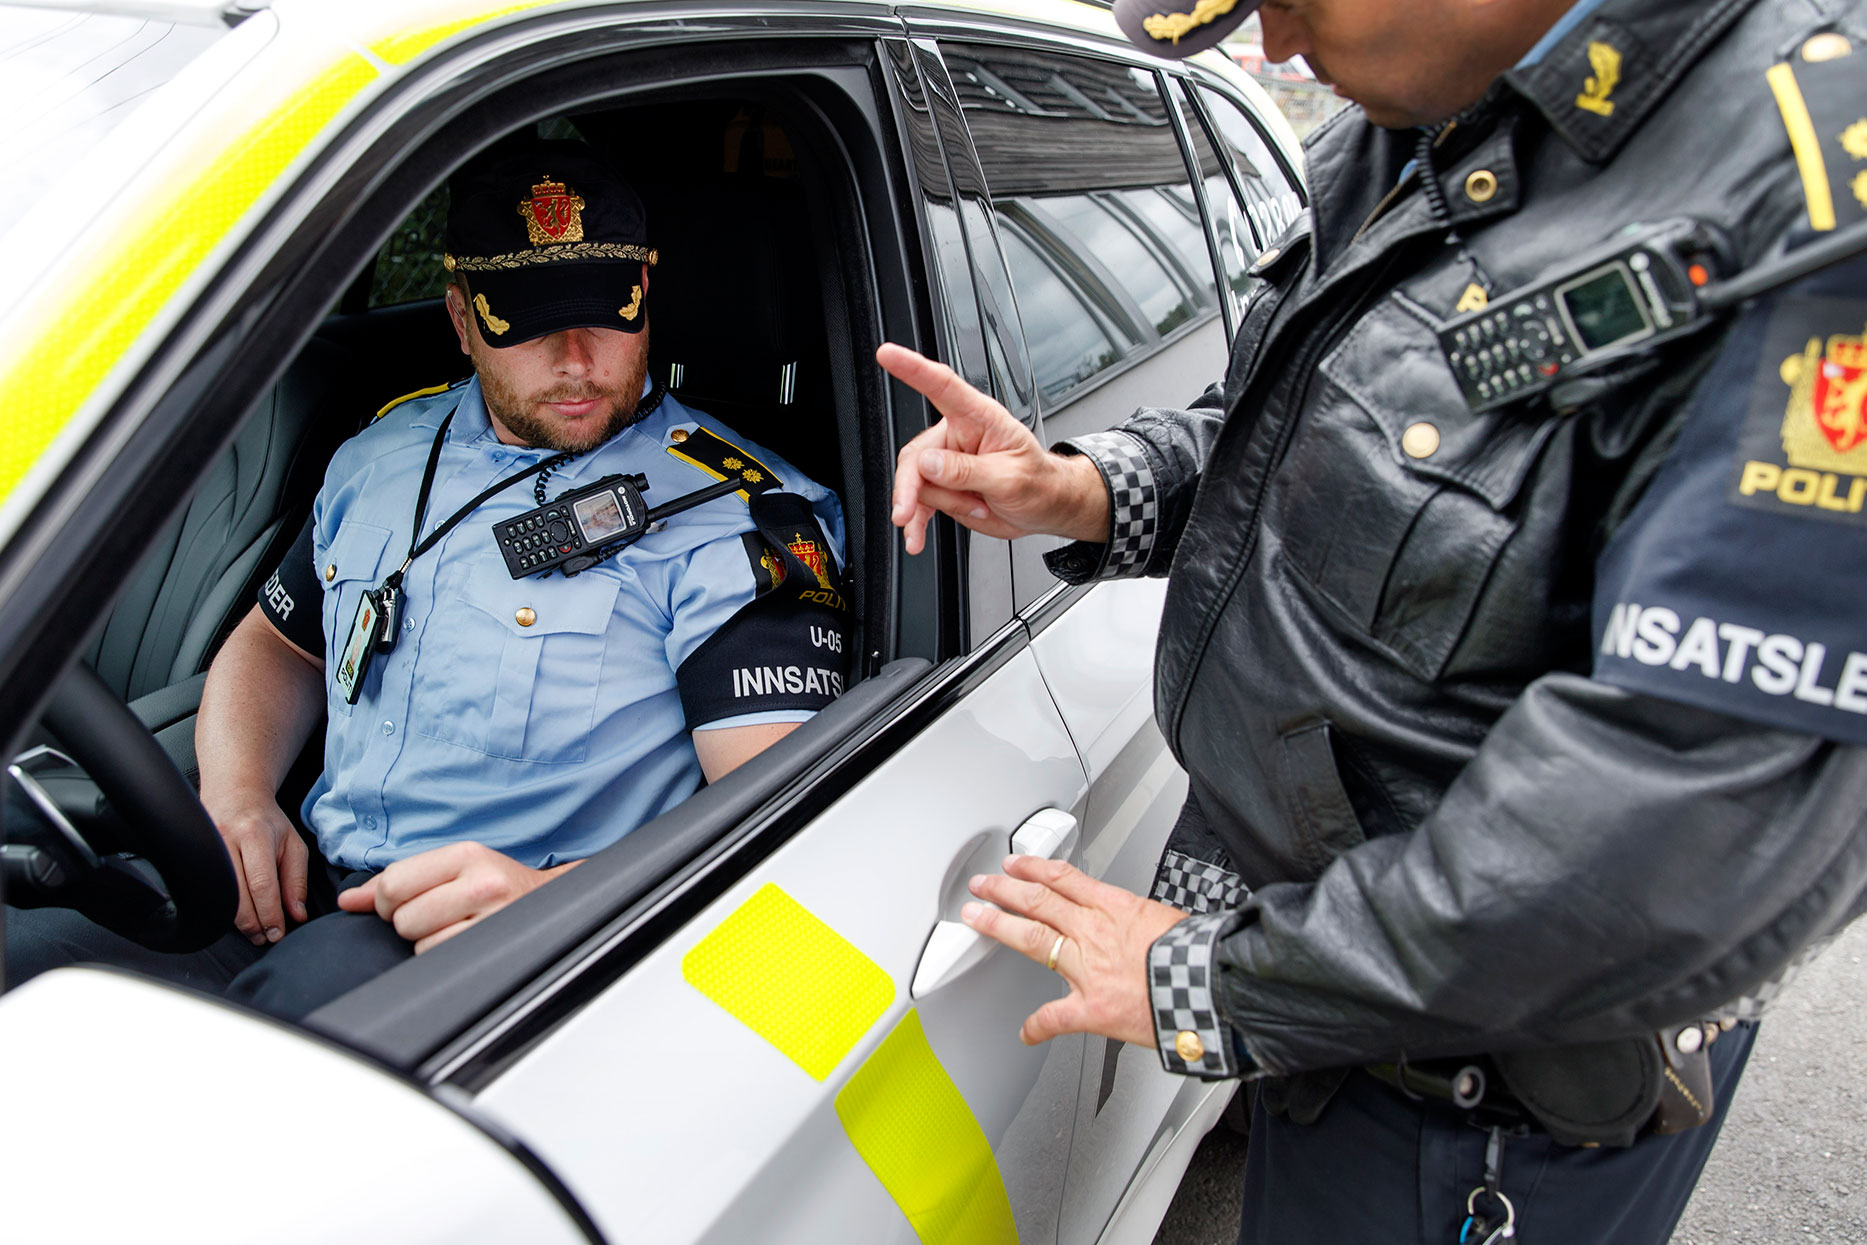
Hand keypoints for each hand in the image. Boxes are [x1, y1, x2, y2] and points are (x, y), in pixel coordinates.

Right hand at [202, 793, 307, 944]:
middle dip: (251, 924)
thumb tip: (297, 915)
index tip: (277, 933)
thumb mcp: (293, 845)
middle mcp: (224, 839)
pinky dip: (219, 908)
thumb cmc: (267, 822)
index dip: (269, 914)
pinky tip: (233, 915)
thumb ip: (297, 881)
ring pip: (216, 896)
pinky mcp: (190, 854)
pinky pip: (203, 890)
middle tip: (263, 938)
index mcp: (255, 834)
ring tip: (253, 931)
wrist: (234, 794)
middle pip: (235, 894)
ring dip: (235, 921)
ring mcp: (202, 846)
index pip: (262, 883)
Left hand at [336, 841, 574, 953]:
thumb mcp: (451, 868)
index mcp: (467, 854)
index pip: (394, 882)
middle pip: (402, 917)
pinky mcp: (492, 946)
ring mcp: (492, 918)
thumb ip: (397, 880)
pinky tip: (461, 942)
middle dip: (408, 922)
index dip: (386, 900)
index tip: (404, 902)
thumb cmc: (494, 885)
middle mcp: (482, 883)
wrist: (552, 904)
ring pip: (418, 942)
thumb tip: (348, 901)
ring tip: (453, 927)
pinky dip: (440, 956)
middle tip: (434, 916)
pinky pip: (437, 959)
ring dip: (426, 941)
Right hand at [878, 343, 1108, 554]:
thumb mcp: (1011, 478)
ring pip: (916, 483)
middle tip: (908, 512)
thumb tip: (930, 464)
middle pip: (916, 455)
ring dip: (935, 506)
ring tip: (972, 510)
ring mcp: (949, 463)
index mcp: (980, 418)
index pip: (942, 386)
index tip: (888, 354)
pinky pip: (919, 502)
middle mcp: (959, 436)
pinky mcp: (944, 487)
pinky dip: (916, 522)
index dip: (913, 368)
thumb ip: (968, 471)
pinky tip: (916, 537)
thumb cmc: (1039, 483)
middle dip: (911, 487)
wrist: (1046, 508)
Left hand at [962, 854, 1187, 1047]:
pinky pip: (1055, 1017)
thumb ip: (1140, 921)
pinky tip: (1025, 1032)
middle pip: (1038, 901)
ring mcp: (1088, 969)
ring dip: (999, 927)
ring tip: (978, 919)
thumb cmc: (1196, 956)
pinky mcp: (1092, 1008)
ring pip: (1033, 939)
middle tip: (982, 885)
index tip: (1016, 865)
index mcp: (1116, 908)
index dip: (1034, 869)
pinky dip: (1037, 1027)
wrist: (1210, 986)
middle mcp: (1095, 932)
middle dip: (1004, 890)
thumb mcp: (1166, 920)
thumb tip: (1136, 926)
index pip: (1064, 879)